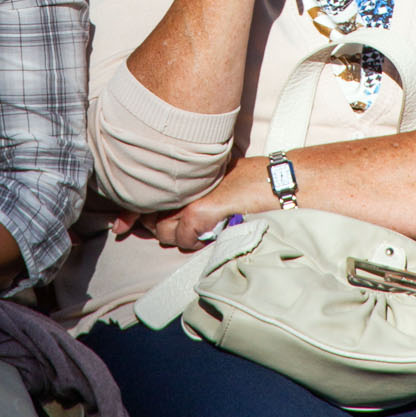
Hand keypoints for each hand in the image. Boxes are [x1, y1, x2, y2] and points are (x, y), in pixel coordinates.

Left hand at [151, 156, 271, 250]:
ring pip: (163, 230)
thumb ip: (198, 189)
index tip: (139, 224)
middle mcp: (182, 181)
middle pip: (152, 215)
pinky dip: (193, 242)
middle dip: (161, 228)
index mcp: (186, 174)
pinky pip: (183, 237)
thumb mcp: (219, 178)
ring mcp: (188, 195)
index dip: (145, 213)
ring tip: (197, 235)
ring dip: (178, 237)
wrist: (276, 179)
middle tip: (180, 232)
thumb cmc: (254, 179)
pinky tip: (208, 237)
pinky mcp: (199, 210)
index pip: (151, 196)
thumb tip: (180, 210)